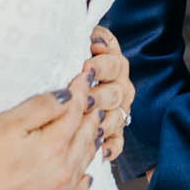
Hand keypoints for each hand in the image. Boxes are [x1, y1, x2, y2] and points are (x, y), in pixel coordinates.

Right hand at [0, 83, 102, 189]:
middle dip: (90, 117)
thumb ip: (41, 107)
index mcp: (54, 146)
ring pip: (83, 167)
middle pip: (84, 139)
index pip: (74, 112)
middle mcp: (63, 173)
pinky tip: (86, 179)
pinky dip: (83, 186)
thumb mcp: (7, 124)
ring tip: (95, 133)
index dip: (80, 91)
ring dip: (91, 147)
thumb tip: (68, 96)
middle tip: (95, 103)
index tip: (84, 77)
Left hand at [83, 26, 135, 162]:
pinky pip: (118, 142)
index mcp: (115, 67)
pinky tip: (102, 152)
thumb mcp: (84, 43)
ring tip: (92, 127)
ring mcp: (118, 111)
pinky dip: (111, 148)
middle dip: (100, 97)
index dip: (102, 66)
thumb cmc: (73, 61)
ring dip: (105, 123)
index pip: (115, 65)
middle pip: (116, 93)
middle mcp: (120, 89)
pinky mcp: (114, 133)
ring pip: (117, 118)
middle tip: (85, 101)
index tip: (87, 66)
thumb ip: (97, 38)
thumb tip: (97, 41)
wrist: (70, 83)